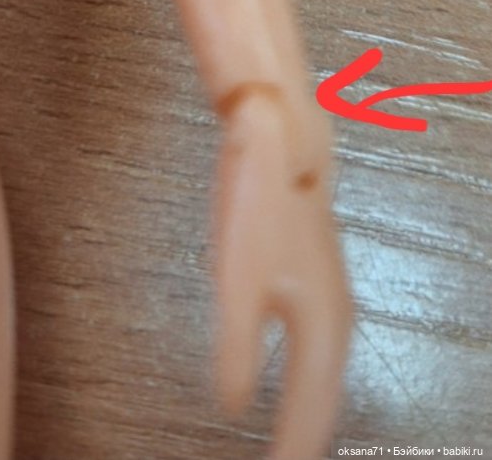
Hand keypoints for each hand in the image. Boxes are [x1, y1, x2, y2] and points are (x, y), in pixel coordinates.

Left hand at [215, 92, 351, 459]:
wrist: (278, 140)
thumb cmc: (259, 202)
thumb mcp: (237, 280)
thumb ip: (236, 349)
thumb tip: (230, 407)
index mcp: (323, 330)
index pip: (309, 417)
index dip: (290, 455)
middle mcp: (337, 322)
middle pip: (325, 406)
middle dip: (304, 444)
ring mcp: (332, 301)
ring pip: (326, 381)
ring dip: (310, 420)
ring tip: (290, 449)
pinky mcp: (318, 284)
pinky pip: (319, 357)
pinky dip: (308, 387)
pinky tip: (294, 386)